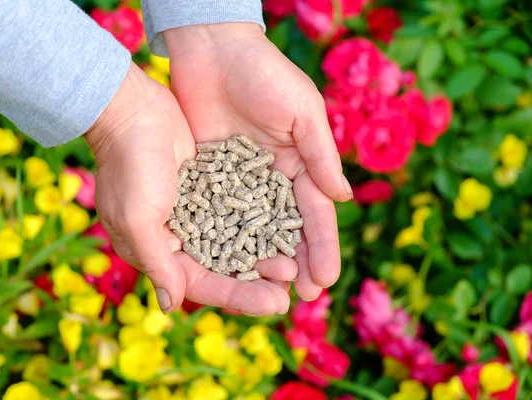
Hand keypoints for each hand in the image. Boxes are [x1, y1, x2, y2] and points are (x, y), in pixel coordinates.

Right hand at [85, 65, 292, 314]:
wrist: (133, 111)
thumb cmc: (130, 166)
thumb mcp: (138, 218)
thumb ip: (157, 262)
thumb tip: (171, 306)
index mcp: (156, 251)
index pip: (202, 284)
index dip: (238, 297)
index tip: (275, 304)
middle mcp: (177, 237)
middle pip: (222, 268)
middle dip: (256, 280)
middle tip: (291, 287)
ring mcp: (195, 213)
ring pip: (234, 242)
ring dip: (262, 253)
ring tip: (294, 262)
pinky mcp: (209, 188)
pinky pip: (238, 212)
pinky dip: (259, 222)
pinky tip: (285, 227)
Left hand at [164, 23, 352, 300]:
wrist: (212, 50)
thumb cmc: (263, 73)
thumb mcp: (300, 111)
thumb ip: (319, 155)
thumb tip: (342, 199)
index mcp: (300, 163)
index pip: (315, 214)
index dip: (322, 248)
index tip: (326, 280)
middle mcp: (272, 178)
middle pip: (286, 230)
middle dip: (296, 263)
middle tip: (300, 297)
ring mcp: (239, 181)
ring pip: (252, 230)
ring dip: (261, 261)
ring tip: (267, 291)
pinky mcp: (209, 177)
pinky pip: (217, 214)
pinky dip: (222, 241)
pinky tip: (226, 267)